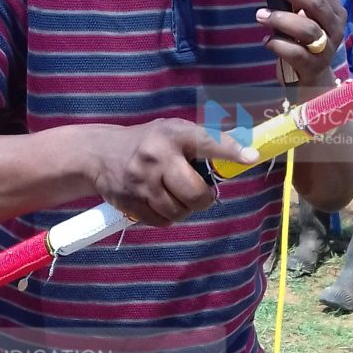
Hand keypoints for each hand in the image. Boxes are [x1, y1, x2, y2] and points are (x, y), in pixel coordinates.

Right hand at [89, 119, 257, 227]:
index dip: (230, 150)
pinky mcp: (130, 202)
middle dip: (202, 198)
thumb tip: (245, 154)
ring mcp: (141, 181)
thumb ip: (203, 142)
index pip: (207, 141)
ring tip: (175, 194)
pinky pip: (162, 222)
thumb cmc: (151, 141)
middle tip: (200, 192)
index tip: (251, 156)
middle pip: (194, 192)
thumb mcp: (173, 130)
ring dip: (184, 208)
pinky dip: (167, 216)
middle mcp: (157, 156)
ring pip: (179, 211)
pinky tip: (159, 201)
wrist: (100, 154)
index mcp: (174, 134)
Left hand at [256, 0, 345, 88]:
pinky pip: (297, 54)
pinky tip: (267, 41)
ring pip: (307, 28)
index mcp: (334, 12)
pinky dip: (279, 45)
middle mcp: (335, 28)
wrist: (311, 80)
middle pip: (316, 4)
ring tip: (260, 15)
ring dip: (281, 18)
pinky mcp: (314, 68)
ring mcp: (326, 49)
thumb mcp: (295, 19)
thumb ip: (282, 0)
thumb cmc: (303, 43)